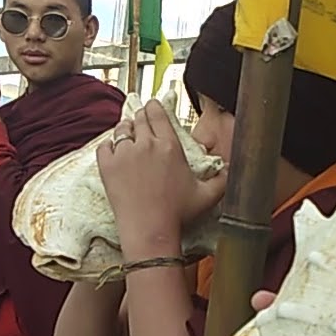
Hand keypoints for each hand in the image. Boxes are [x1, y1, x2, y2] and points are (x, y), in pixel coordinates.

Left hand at [96, 100, 226, 255]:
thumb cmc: (177, 214)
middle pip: (139, 118)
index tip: (153, 106)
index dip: (154, 107)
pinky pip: (104, 146)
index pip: (158, 114)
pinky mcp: (108, 166)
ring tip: (127, 133)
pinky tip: (112, 149)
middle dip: (140, 116)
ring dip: (124, 128)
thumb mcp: (207, 196)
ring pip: (121, 129)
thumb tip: (231, 171)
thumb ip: (222, 180)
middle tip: (140, 119)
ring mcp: (125, 154)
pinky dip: (108, 145)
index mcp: (170, 146)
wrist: (149, 229)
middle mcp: (146, 144)